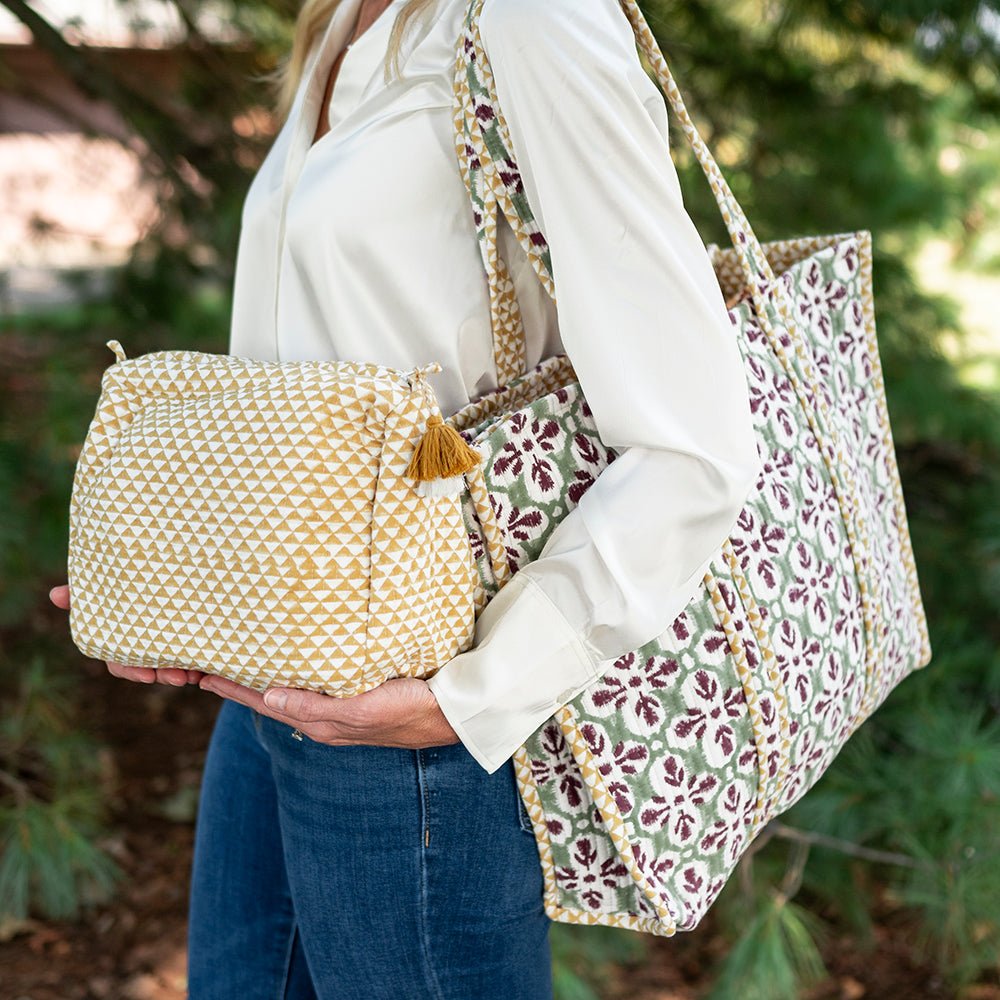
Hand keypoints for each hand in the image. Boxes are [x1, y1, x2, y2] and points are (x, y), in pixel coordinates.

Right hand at [48, 584, 204, 686]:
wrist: (177, 566)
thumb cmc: (133, 578)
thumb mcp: (112, 583)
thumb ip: (86, 592)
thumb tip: (54, 595)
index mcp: (123, 636)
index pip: (122, 662)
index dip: (133, 671)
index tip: (148, 677)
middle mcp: (145, 643)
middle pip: (151, 669)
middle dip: (164, 674)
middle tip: (180, 677)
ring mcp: (170, 640)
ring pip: (176, 665)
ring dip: (186, 670)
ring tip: (198, 671)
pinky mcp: (194, 636)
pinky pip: (199, 655)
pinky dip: (205, 661)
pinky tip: (213, 664)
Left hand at [199, 674, 460, 749]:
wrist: (454, 714)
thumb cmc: (411, 709)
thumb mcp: (363, 709)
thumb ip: (317, 706)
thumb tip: (268, 697)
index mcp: (319, 722)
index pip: (263, 702)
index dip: (232, 687)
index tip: (201, 670)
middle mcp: (324, 717)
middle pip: (271, 697)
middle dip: (241, 682)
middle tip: (211, 660)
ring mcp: (340, 709)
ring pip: (291, 691)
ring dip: (266, 677)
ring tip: (242, 658)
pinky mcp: (357, 697)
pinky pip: (314, 684)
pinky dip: (294, 673)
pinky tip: (293, 660)